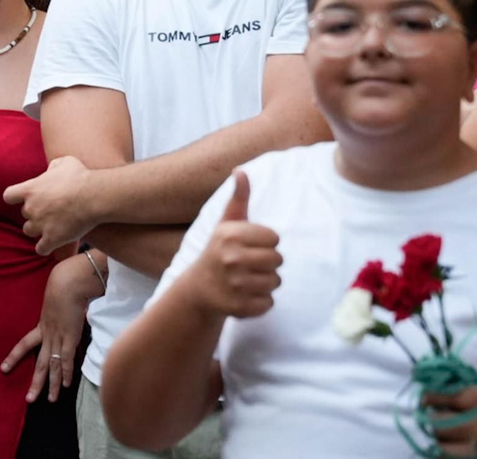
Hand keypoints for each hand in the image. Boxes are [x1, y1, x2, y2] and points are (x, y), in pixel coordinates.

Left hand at [1, 255, 99, 403]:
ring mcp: (58, 337)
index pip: (24, 344)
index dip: (14, 357)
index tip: (3, 369)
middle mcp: (48, 335)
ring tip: (50, 400)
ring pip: (53, 366)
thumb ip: (56, 310)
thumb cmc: (63, 287)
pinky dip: (67, 373)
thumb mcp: (54, 300)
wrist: (68, 283)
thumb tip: (62, 312)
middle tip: (29, 399)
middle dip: (35, 382)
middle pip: (40, 363)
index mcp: (42, 325)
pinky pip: (67, 360)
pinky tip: (66, 385)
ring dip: (53, 385)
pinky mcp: (70, 337)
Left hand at [5, 155, 103, 255]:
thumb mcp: (65, 162)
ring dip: (38, 229)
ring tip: (51, 226)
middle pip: (24, 214)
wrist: (94, 196)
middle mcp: (31, 208)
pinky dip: (45, 247)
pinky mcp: (52, 239)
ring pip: (29, 231)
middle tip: (50, 210)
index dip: (15, 197)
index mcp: (30, 189)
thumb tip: (50, 171)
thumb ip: (53, 166)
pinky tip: (52, 244)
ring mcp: (40, 225)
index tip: (23, 198)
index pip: (8, 195)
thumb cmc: (81, 176)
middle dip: (35, 212)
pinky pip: (41, 249)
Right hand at [182, 171, 280, 319]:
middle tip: (251, 264)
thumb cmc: (219, 250)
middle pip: (278, 260)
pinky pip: (269, 303)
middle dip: (269, 263)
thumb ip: (238, 197)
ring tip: (248, 279)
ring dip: (266, 282)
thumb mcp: (226, 223)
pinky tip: (245, 295)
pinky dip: (261, 302)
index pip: (274, 238)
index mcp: (229, 234)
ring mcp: (234, 284)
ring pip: (276, 282)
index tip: (249, 246)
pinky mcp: (239, 307)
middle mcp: (230, 258)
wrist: (199, 288)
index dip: (265, 243)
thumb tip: (240, 170)